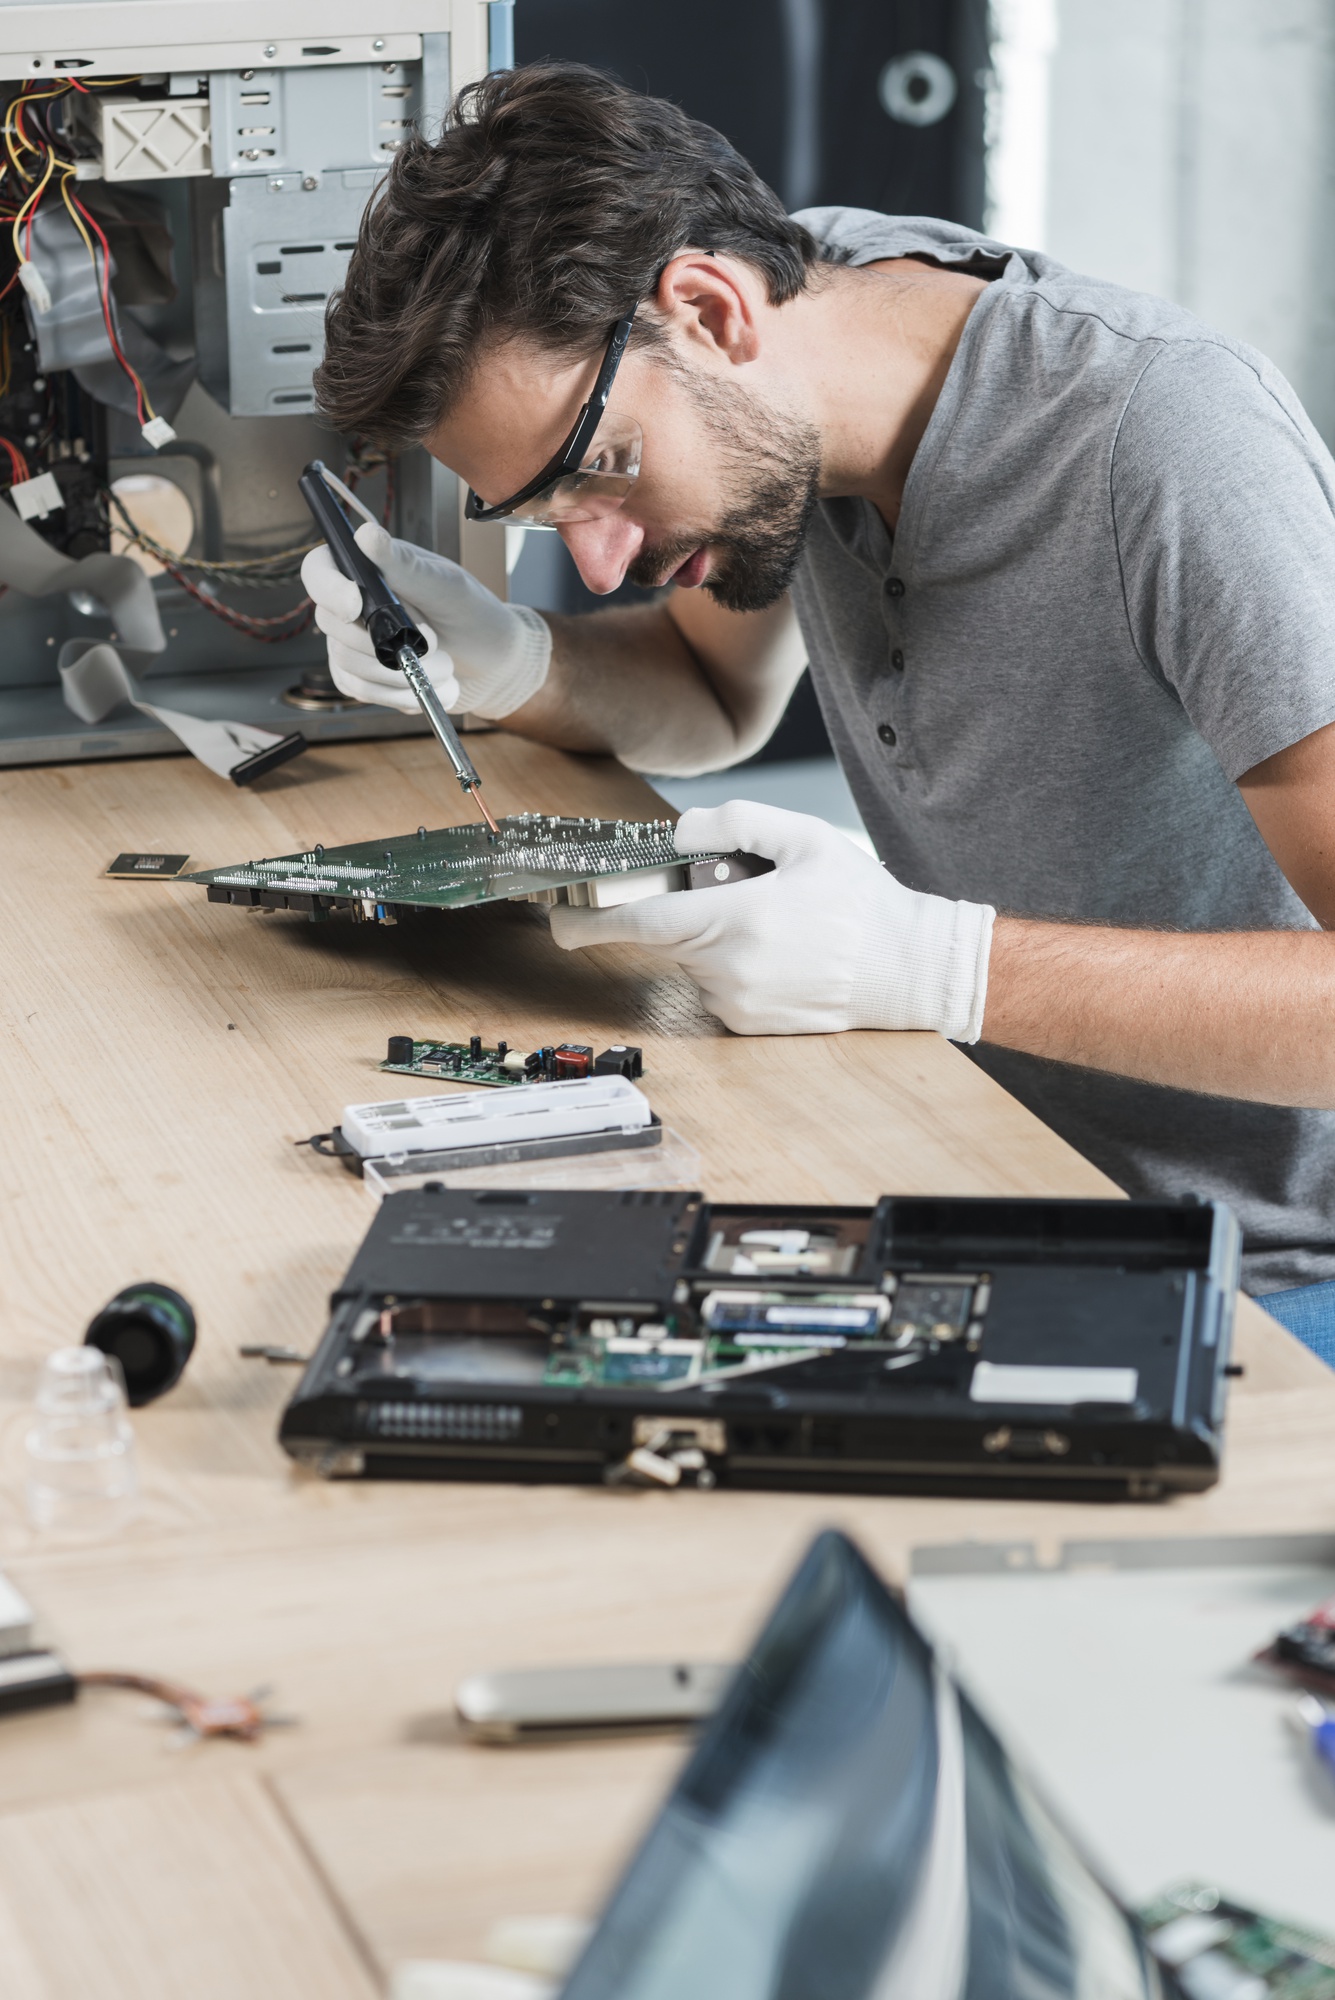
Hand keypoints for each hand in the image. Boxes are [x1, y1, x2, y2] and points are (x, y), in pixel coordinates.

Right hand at [300, 520, 550, 717]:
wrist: (491, 663)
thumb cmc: (471, 614)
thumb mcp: (445, 585)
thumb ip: (404, 565)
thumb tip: (365, 534)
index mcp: (367, 569)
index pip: (318, 571)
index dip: (328, 589)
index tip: (356, 607)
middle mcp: (352, 604)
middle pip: (330, 623)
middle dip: (386, 642)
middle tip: (436, 644)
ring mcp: (351, 644)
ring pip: (347, 663)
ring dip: (401, 673)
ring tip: (445, 668)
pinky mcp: (361, 678)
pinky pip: (360, 691)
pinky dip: (398, 695)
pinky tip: (429, 688)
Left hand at [549, 800, 994, 1038]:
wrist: (911, 970)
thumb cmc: (863, 904)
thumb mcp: (805, 839)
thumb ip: (735, 824)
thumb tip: (681, 833)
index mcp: (737, 920)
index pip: (643, 922)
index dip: (591, 921)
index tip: (559, 919)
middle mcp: (730, 970)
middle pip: (670, 936)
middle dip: (685, 910)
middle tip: (739, 893)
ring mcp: (738, 1004)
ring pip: (694, 961)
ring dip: (714, 939)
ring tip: (777, 925)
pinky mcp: (749, 1026)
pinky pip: (717, 987)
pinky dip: (733, 966)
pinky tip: (781, 955)